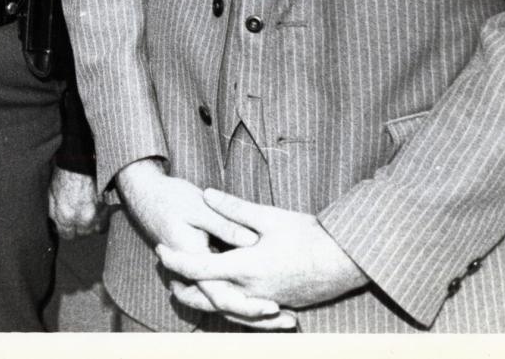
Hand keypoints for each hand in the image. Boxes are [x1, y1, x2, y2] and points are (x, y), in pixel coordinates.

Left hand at [48, 167, 106, 239]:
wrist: (81, 160)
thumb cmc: (65, 174)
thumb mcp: (51, 194)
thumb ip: (54, 214)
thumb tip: (55, 225)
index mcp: (65, 217)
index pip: (67, 236)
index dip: (68, 229)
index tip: (68, 225)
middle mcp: (82, 219)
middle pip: (83, 234)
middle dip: (80, 227)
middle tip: (79, 216)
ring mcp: (96, 213)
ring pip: (96, 229)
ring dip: (93, 223)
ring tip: (89, 212)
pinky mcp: (107, 206)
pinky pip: (106, 219)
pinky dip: (103, 216)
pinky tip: (98, 208)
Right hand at [116, 160, 287, 326]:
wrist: (145, 196)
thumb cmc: (171, 198)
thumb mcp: (198, 206)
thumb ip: (225, 223)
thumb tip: (251, 240)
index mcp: (193, 260)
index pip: (221, 294)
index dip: (248, 304)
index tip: (273, 306)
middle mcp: (194, 273)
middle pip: (226, 306)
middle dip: (257, 317)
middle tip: (289, 319)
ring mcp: (197, 273)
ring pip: (225, 303)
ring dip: (253, 312)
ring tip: (287, 316)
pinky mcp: (201, 267)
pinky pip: (222, 290)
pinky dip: (243, 298)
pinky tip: (266, 298)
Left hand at [157, 188, 367, 319]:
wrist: (344, 261)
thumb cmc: (308, 235)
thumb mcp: (269, 216)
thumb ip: (234, 208)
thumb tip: (206, 193)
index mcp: (246, 267)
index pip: (200, 267)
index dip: (177, 259)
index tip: (160, 249)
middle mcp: (251, 291)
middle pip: (207, 296)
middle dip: (184, 287)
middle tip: (167, 274)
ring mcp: (264, 301)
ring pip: (224, 308)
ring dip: (203, 298)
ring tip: (187, 287)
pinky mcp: (277, 305)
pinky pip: (244, 311)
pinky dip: (228, 305)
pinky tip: (225, 296)